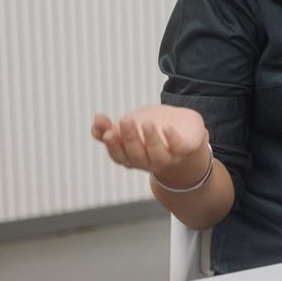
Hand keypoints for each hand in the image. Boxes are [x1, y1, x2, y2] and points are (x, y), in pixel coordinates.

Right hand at [91, 104, 207, 173]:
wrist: (182, 128)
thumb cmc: (150, 128)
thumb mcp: (129, 125)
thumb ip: (109, 126)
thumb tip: (96, 119)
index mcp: (131, 156)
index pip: (118, 155)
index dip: (113, 145)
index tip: (108, 133)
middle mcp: (148, 161)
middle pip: (136, 155)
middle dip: (130, 138)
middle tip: (125, 121)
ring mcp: (167, 157)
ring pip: (157, 155)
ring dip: (150, 139)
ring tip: (146, 123)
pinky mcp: (185, 149)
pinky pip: (179, 148)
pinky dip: (173, 139)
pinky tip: (167, 128)